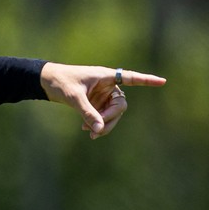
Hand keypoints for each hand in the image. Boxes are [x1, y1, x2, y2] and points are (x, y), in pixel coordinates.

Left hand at [39, 63, 165, 138]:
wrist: (45, 82)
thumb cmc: (60, 82)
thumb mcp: (74, 98)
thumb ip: (88, 113)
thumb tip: (99, 130)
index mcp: (105, 76)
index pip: (130, 78)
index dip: (146, 80)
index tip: (163, 81)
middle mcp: (107, 85)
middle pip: (120, 105)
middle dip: (111, 118)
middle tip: (96, 129)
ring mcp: (102, 95)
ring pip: (113, 113)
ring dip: (104, 124)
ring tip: (90, 133)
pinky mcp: (96, 103)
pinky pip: (103, 116)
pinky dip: (97, 123)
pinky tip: (87, 129)